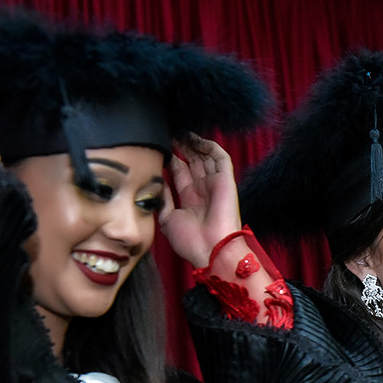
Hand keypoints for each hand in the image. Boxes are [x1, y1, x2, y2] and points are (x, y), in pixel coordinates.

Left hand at [159, 133, 242, 266]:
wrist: (210, 249)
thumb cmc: (190, 241)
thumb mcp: (167, 219)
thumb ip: (163, 199)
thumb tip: (156, 182)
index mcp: (190, 200)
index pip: (181, 173)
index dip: (172, 159)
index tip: (159, 148)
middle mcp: (203, 190)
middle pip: (193, 162)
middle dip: (182, 148)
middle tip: (169, 134)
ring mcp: (214, 184)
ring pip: (206, 157)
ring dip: (194, 144)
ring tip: (180, 132)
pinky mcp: (225, 180)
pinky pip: (220, 158)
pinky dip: (209, 146)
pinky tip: (195, 139)